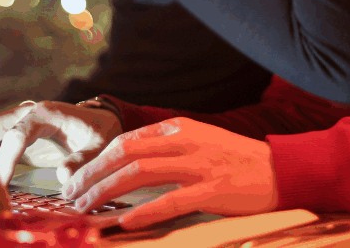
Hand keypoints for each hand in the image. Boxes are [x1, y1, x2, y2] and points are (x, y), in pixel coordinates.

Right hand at [0, 101, 122, 186]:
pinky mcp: (14, 139)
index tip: (0, 184)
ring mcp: (17, 125)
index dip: (5, 160)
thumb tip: (63, 177)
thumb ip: (84, 160)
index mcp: (45, 114)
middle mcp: (26, 115)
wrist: (98, 122)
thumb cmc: (99, 132)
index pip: (16, 135)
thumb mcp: (100, 145)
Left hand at [62, 118, 279, 230]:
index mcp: (179, 127)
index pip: (127, 139)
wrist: (277, 169)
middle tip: (71, 193)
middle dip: (93, 172)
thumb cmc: (234, 159)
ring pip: (141, 172)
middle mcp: (185, 141)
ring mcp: (198, 165)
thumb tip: (129, 160)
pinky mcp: (212, 190)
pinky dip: (144, 212)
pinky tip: (125, 222)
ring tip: (86, 207)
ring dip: (108, 190)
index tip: (79, 176)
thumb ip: (167, 146)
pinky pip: (171, 200)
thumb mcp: (198, 141)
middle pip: (126, 152)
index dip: (98, 158)